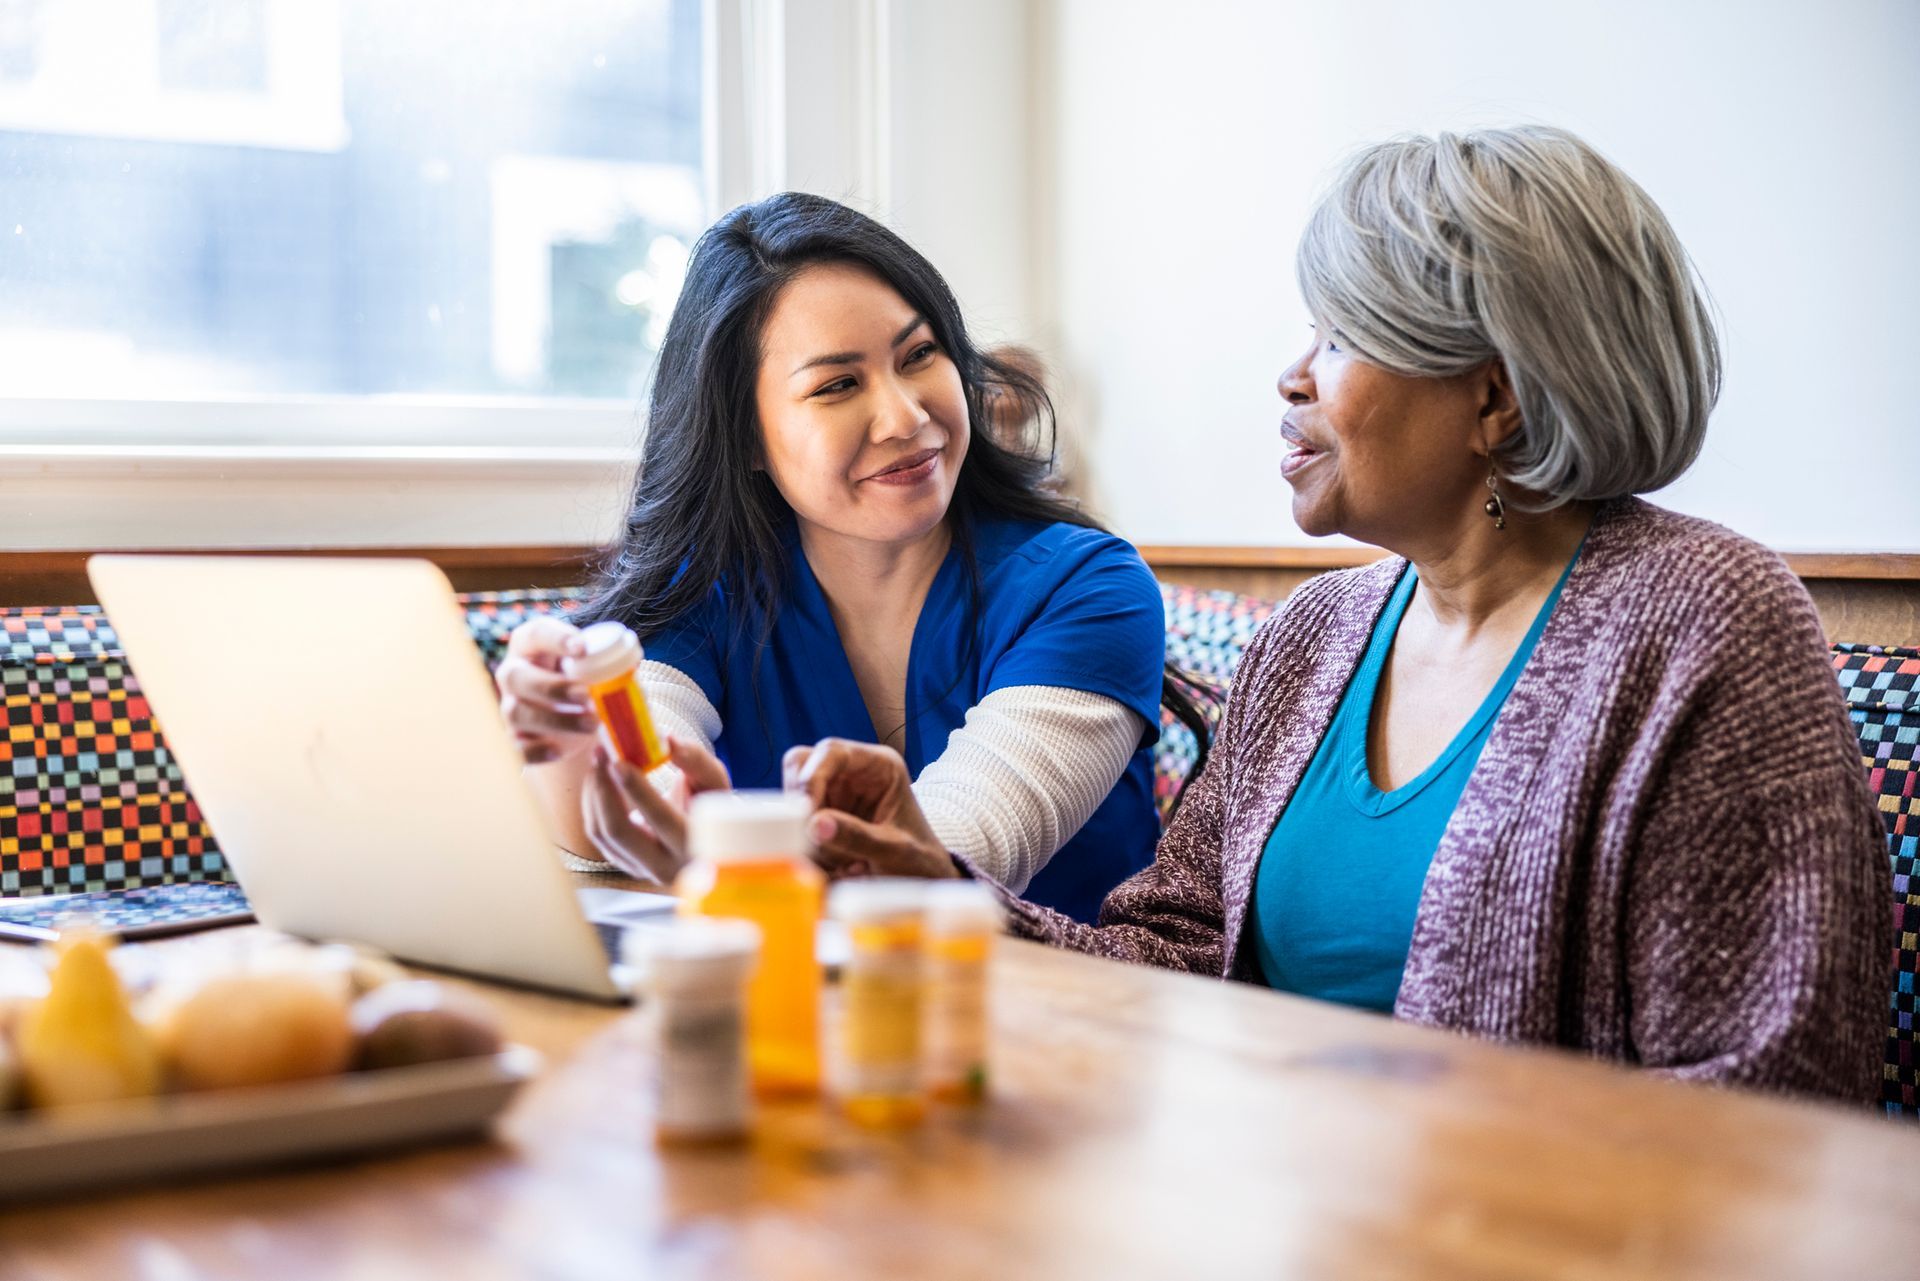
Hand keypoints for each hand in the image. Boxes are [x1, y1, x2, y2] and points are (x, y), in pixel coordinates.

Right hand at [496, 616, 597, 765]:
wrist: (569, 724)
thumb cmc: (580, 682)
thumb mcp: (592, 669)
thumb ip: (608, 665)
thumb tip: (629, 668)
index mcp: (532, 646)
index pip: (534, 634)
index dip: (555, 638)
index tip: (582, 648)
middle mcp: (513, 674)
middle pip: (516, 675)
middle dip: (552, 687)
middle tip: (586, 696)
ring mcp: (510, 707)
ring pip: (518, 712)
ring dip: (556, 720)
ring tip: (592, 724)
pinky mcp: (515, 738)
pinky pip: (517, 746)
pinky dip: (537, 750)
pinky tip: (559, 752)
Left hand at [582, 734, 730, 882]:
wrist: (707, 838)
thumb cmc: (711, 803)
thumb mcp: (713, 780)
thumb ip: (695, 759)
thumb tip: (666, 739)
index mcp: (694, 844)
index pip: (660, 818)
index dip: (637, 789)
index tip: (618, 761)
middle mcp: (666, 864)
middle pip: (618, 830)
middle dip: (603, 788)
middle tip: (600, 753)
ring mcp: (640, 868)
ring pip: (600, 832)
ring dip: (594, 793)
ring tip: (599, 760)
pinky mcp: (623, 863)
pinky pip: (597, 834)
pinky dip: (593, 803)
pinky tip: (599, 780)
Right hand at [783, 738, 957, 881]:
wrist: (922, 880)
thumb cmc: (918, 860)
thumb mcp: (894, 850)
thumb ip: (856, 836)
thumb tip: (815, 825)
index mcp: (879, 766)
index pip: (831, 751)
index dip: (811, 777)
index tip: (806, 813)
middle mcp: (852, 773)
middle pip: (802, 766)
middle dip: (801, 804)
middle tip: (811, 839)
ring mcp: (835, 794)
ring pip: (794, 798)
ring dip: (805, 831)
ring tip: (839, 863)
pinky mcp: (824, 817)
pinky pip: (799, 824)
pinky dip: (808, 847)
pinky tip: (836, 867)